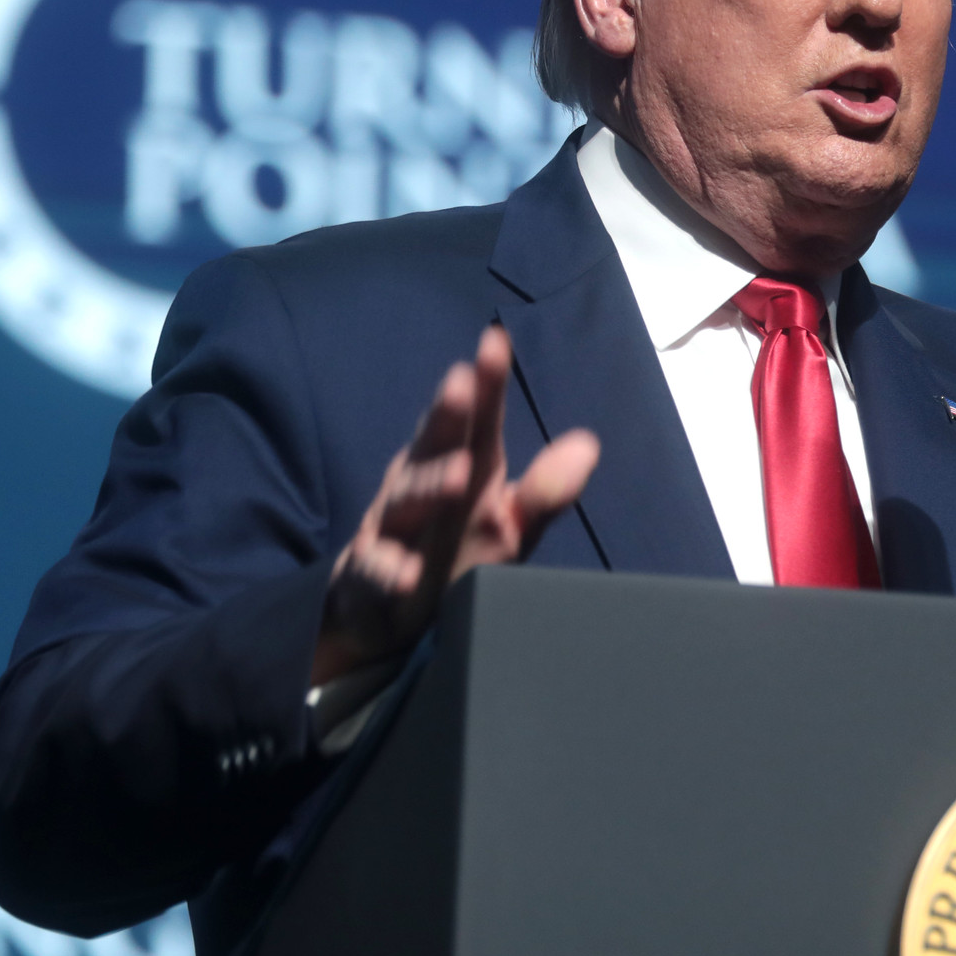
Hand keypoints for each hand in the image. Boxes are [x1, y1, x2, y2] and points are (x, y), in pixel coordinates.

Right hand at [312, 325, 598, 685]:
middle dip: (447, 416)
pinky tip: (404, 575)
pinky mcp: (367, 576)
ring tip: (457, 476)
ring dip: (428, 487)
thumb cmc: (453, 553)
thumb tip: (588, 443)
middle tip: (461, 383)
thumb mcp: (507, 527)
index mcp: (457, 468)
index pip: (477, 422)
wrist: (384, 614)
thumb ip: (545, 491)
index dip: (487, 384)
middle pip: (432, 445)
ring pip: (405, 502)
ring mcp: (390, 530)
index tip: (495, 341)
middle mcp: (419, 487)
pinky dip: (387, 572)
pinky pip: (375, 572)